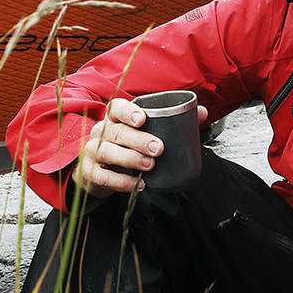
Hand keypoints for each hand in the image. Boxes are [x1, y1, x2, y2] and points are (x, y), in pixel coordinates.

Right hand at [74, 97, 208, 196]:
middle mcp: (100, 131)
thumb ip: (172, 121)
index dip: (128, 111)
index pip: (116, 107)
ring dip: (130, 159)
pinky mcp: (91, 172)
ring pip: (107, 152)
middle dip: (138, 140)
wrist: (99, 169)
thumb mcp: (144, 132)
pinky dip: (122, 182)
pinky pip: (104, 177)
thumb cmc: (126, 145)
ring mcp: (92, 152)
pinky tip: (139, 184)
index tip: (143, 119)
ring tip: (150, 165)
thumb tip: (202, 112)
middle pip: (116, 131)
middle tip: (158, 148)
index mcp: (113, 118)